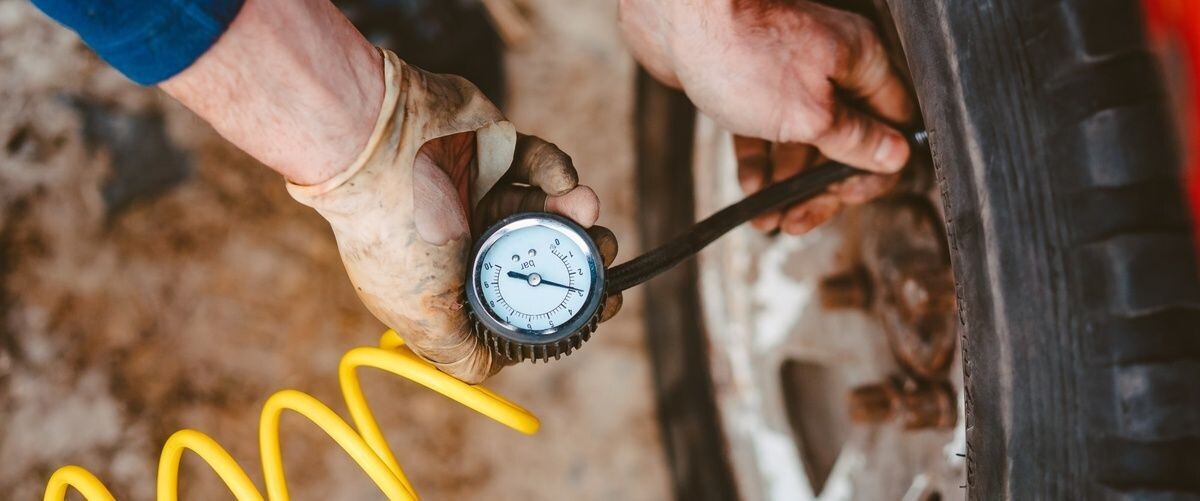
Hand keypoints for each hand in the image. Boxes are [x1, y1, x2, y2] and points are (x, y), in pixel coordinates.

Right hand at [288, 50, 620, 382]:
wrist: (378, 143)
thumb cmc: (395, 236)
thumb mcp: (424, 316)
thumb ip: (460, 352)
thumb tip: (492, 369)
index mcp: (449, 282)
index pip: (516, 303)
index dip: (560, 307)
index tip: (598, 304)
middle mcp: (466, 240)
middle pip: (540, 255)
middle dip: (580, 256)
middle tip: (603, 252)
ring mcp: (481, 192)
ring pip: (547, 209)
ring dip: (576, 214)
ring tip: (588, 211)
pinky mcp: (493, 149)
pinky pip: (539, 162)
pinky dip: (557, 171)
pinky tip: (564, 183)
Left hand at [620, 0, 914, 231]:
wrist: (675, 13)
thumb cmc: (742, 52)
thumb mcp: (809, 113)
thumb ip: (855, 139)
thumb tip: (896, 156)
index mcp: (862, 64)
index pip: (890, 129)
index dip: (872, 170)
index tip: (843, 197)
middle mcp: (832, 67)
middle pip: (845, 141)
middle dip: (822, 188)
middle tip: (796, 221)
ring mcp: (790, 75)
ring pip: (803, 141)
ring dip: (789, 184)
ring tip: (767, 219)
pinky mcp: (751, 83)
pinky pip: (765, 131)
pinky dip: (761, 161)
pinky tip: (750, 192)